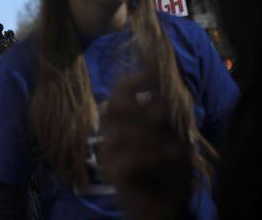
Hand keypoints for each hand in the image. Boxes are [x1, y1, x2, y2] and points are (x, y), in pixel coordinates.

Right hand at [101, 73, 191, 219]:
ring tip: (173, 149)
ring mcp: (109, 155)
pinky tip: (166, 158)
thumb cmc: (168, 172)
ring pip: (121, 132)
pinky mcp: (114, 174)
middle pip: (113, 108)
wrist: (166, 208)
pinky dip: (150, 155)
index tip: (151, 75)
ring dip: (152, 136)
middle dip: (141, 108)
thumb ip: (165, 112)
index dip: (132, 81)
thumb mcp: (172, 137)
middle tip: (163, 116)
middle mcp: (111, 136)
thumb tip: (164, 81)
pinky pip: (127, 157)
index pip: (117, 93)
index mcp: (124, 124)